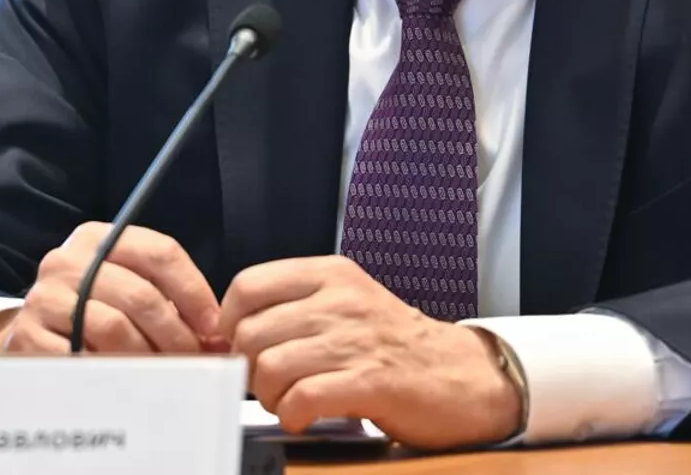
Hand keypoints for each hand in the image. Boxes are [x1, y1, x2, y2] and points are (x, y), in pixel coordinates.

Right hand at [0, 223, 224, 354]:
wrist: (32, 332)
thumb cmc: (92, 310)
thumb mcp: (126, 289)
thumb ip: (169, 302)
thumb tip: (218, 339)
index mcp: (98, 239)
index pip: (160, 252)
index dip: (195, 291)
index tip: (214, 326)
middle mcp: (67, 260)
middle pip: (141, 293)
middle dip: (177, 332)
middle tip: (194, 359)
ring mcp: (44, 297)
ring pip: (114, 326)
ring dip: (148, 355)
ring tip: (164, 372)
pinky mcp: (28, 335)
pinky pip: (84, 357)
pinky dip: (112, 372)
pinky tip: (125, 380)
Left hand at [220, 256, 522, 450]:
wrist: (459, 374)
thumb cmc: (395, 344)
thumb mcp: (346, 303)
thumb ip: (296, 307)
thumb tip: (232, 332)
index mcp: (330, 274)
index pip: (248, 285)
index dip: (231, 324)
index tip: (241, 347)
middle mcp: (340, 300)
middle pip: (251, 333)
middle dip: (250, 369)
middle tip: (271, 384)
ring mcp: (356, 339)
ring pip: (270, 367)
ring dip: (270, 396)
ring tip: (290, 401)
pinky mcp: (371, 381)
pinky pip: (302, 398)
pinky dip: (293, 415)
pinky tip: (306, 417)